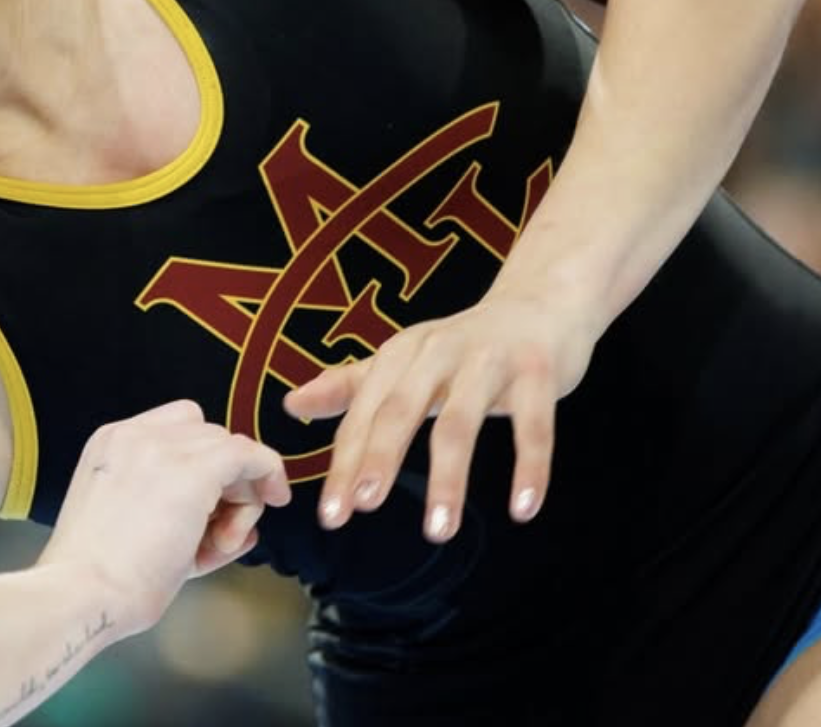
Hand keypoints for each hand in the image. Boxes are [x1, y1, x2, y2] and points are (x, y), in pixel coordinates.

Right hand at [39, 400, 289, 637]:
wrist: (82, 591)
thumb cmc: (98, 577)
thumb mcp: (130, 525)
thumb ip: (176, 511)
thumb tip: (234, 524)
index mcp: (111, 444)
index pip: (176, 428)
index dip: (202, 462)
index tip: (210, 502)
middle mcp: (135, 435)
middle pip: (207, 435)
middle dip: (223, 482)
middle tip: (218, 533)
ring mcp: (163, 448)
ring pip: (230, 448)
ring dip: (240, 494)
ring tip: (219, 543)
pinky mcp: (194, 471)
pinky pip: (250, 455)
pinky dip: (268, 474)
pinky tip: (272, 499)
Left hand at [282, 290, 597, 542]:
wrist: (540, 303)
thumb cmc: (464, 347)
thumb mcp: (405, 362)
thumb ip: (352, 386)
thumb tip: (292, 405)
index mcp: (400, 355)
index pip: (364, 414)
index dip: (346, 462)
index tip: (331, 514)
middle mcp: (438, 352)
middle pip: (400, 410)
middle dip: (378, 458)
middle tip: (362, 507)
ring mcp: (489, 359)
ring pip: (462, 422)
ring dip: (448, 479)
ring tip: (438, 530)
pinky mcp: (537, 370)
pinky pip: (534, 426)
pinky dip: (529, 468)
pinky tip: (522, 510)